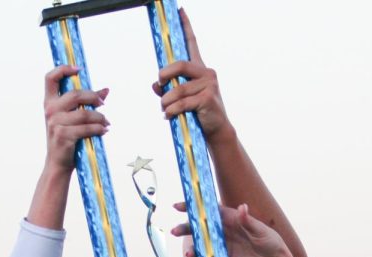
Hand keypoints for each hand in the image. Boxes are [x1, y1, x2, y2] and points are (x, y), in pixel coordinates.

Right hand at [43, 65, 109, 171]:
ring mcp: (55, 123)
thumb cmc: (66, 139)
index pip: (51, 78)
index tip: (78, 69)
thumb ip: (86, 103)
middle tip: (103, 103)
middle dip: (93, 98)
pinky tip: (104, 131)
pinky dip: (98, 129)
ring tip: (106, 122)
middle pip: (75, 95)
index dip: (63, 69)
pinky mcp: (63, 135)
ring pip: (84, 113)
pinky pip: (86, 128)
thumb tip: (105, 90)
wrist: (58, 163)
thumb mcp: (72, 118)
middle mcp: (50, 110)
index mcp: (50, 102)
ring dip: (99, 117)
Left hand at [154, 10, 232, 140]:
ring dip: (166, 101)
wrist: (216, 130)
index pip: (192, 43)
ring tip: (165, 109)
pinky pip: (182, 103)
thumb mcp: (182, 99)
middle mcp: (206, 73)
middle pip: (180, 65)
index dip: (186, 26)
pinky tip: (169, 116)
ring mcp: (209, 85)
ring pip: (178, 89)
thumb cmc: (198, 113)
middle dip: (165, 75)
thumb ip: (168, 89)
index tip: (180, 10)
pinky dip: (172, 110)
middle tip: (159, 84)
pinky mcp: (208, 99)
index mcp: (200, 69)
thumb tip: (155, 85)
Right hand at [175, 204, 292, 256]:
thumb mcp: (260, 230)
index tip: (181, 206)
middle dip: (187, 228)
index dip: (195, 207)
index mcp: (231, 218)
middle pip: (202, 226)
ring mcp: (223, 244)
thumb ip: (248, 221)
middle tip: (175, 231)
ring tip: (187, 254)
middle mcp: (225, 230)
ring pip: (203, 243)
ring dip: (192, 247)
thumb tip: (242, 208)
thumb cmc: (270, 241)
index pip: (210, 210)